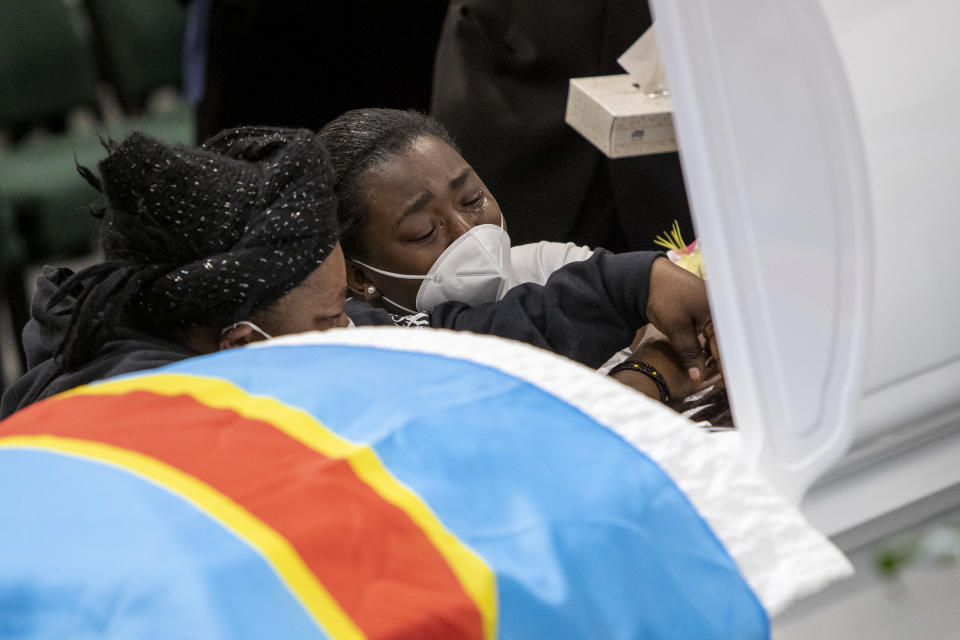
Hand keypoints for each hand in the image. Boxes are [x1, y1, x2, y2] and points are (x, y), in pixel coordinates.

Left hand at [645, 257, 720, 382]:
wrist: (649, 278)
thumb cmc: (663, 298)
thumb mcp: (676, 328)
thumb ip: (689, 353)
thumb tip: (698, 378)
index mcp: (719, 310)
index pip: (727, 345)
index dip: (726, 366)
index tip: (724, 384)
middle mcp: (722, 308)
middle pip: (727, 341)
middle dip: (723, 362)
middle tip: (720, 383)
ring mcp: (715, 308)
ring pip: (720, 337)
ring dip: (716, 354)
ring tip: (712, 374)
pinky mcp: (707, 310)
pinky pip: (713, 330)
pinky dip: (709, 344)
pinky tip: (705, 359)